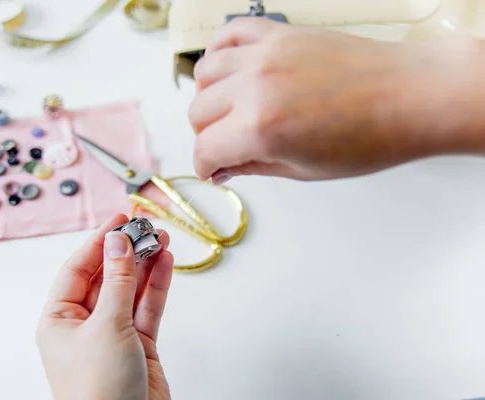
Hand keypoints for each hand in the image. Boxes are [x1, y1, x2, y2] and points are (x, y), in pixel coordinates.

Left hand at [36, 214, 173, 399]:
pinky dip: (157, 286)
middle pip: (107, 276)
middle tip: (146, 226)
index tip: (119, 218)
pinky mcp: (139, 345)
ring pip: (130, 289)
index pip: (78, 269)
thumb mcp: (106, 326)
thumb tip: (118, 242)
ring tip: (161, 238)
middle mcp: (84, 325)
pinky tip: (165, 263)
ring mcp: (113, 334)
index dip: (99, 241)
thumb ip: (117, 282)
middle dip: (126, 251)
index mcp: (59, 321)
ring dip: (145, 264)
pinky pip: (147, 308)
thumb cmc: (98, 392)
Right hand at [189, 18, 484, 183]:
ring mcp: (265, 54)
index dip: (206, 166)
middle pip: (198, 112)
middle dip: (207, 136)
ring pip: (204, 73)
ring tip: (230, 109)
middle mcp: (255, 86)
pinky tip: (232, 70)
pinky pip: (229, 33)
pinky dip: (220, 52)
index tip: (214, 169)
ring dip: (209, 97)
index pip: (205, 150)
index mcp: (261, 128)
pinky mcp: (279, 34)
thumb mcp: (304, 170)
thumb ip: (252, 166)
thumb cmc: (371, 137)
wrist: (410, 95)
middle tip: (228, 145)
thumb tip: (222, 167)